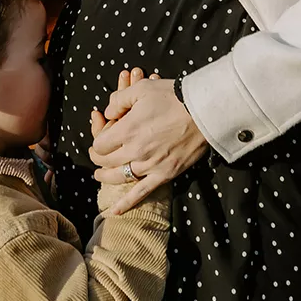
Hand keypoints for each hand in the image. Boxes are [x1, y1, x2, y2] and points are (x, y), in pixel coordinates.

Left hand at [89, 78, 207, 213]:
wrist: (203, 111)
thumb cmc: (173, 96)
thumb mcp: (141, 88)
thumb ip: (119, 99)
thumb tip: (108, 113)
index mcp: (127, 130)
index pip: (100, 144)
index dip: (97, 141)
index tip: (99, 138)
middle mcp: (135, 151)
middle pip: (107, 161)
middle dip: (98, 158)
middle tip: (97, 154)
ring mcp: (150, 165)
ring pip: (119, 177)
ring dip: (106, 177)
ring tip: (100, 175)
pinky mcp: (164, 174)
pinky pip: (142, 193)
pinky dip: (127, 204)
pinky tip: (114, 211)